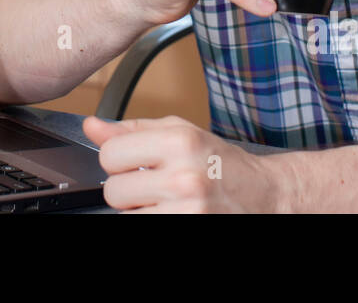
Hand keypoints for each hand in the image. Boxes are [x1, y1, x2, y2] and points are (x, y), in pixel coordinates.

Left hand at [82, 114, 280, 212]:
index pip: (110, 153)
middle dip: (128, 189)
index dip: (118, 159)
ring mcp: (188, 211)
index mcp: (179, 142)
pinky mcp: (189, 230)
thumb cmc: (222, 163)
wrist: (266, 196)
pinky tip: (171, 212)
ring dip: (139, 210)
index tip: (132, 161)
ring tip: (164, 201)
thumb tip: (92, 126)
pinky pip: (144, 227)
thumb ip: (133, 130)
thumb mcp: (181, 133)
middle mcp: (184, 177)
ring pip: (126, 216)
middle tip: (151, 184)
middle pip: (113, 190)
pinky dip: (152, 220)